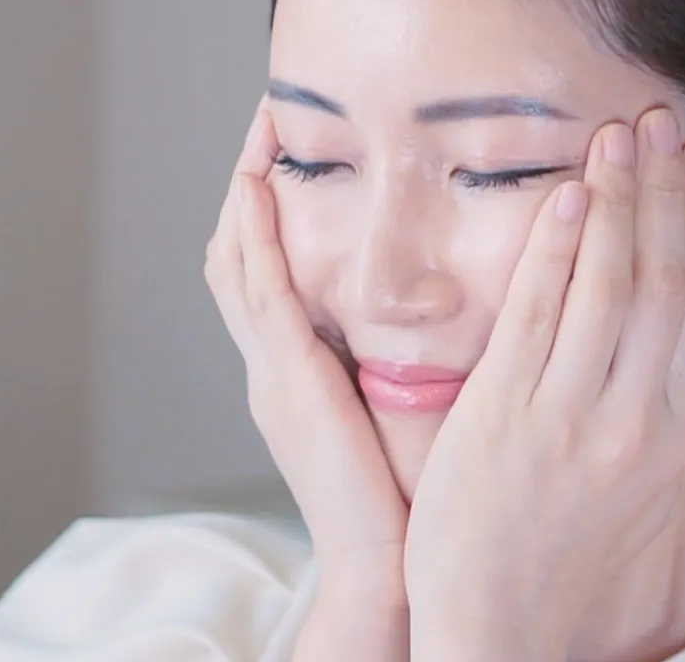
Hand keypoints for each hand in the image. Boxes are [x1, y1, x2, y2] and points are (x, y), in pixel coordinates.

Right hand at [204, 101, 408, 658]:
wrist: (384, 566)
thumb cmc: (408, 494)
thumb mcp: (397, 404)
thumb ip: (401, 349)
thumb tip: (446, 294)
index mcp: (297, 369)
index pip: (269, 268)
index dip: (270, 208)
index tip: (290, 148)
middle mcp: (272, 364)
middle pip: (238, 253)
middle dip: (246, 182)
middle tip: (265, 118)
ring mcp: (271, 371)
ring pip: (237, 262)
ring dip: (244, 193)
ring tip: (260, 130)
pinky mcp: (288, 382)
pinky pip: (260, 294)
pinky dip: (257, 238)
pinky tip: (262, 190)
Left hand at [402, 109, 684, 660]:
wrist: (500, 623)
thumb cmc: (576, 548)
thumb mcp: (662, 489)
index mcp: (681, 433)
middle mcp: (636, 421)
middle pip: (665, 280)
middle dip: (668, 192)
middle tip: (667, 121)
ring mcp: (568, 416)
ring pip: (607, 284)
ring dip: (616, 199)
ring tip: (621, 136)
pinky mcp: (503, 415)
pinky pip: (536, 312)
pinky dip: (555, 247)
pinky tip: (564, 195)